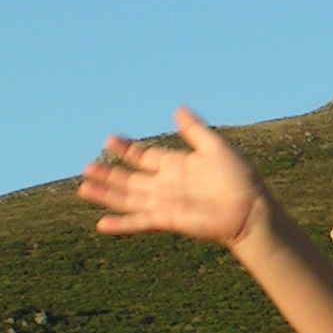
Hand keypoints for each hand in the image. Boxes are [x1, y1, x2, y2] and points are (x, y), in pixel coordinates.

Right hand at [77, 107, 267, 246]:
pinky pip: (139, 221)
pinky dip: (121, 224)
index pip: (145, 156)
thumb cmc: (239, 177)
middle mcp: (167, 184)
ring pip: (128, 198)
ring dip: (106, 194)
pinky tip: (101, 224)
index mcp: (177, 165)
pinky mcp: (167, 220)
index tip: (109, 139)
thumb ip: (194, 130)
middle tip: (87, 167)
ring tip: (83, 188)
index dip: (127, 149)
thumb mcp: (215, 147)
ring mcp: (165, 203)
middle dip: (109, 173)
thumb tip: (178, 108)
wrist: (249, 208)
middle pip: (130, 178)